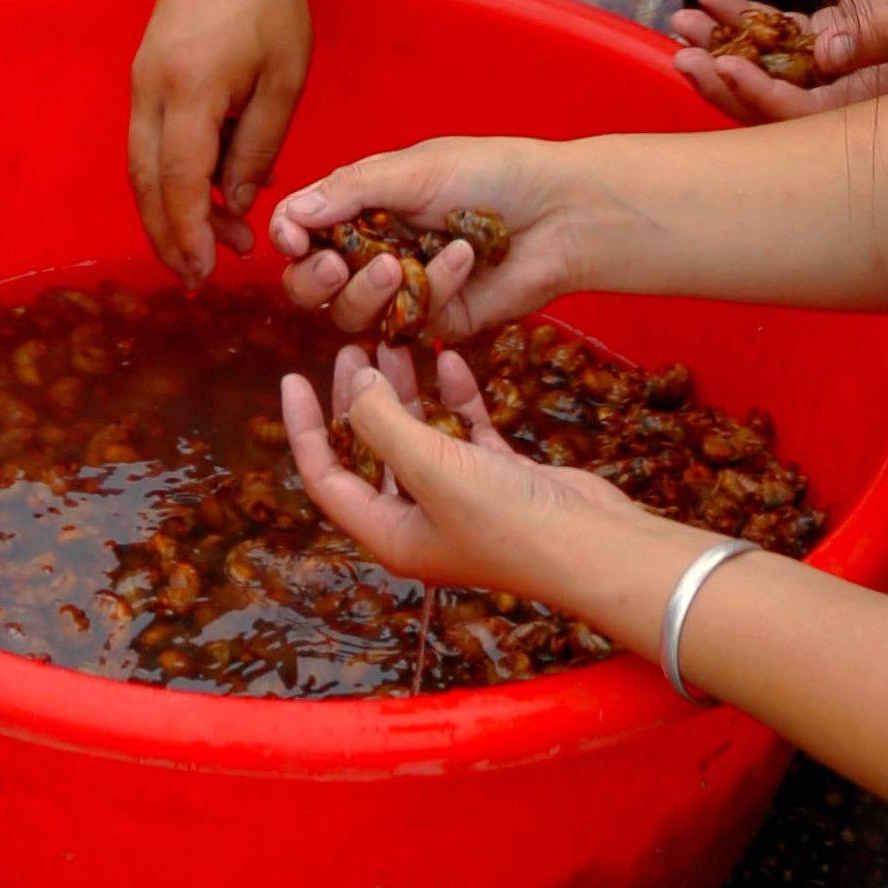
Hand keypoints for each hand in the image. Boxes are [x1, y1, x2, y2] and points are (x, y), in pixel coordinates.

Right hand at [126, 0, 311, 277]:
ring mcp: (141, 79)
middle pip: (144, 183)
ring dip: (167, 208)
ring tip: (209, 239)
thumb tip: (237, 202)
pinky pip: (147, 137)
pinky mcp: (145, 71)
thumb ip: (258, 146)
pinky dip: (167, 174)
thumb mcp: (283, 79)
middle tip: (198, 273)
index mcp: (188, 92)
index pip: (177, 184)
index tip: (205, 271)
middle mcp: (150, 90)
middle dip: (168, 235)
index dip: (188, 235)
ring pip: (140, 163)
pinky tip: (205, 188)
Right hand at [266, 137, 594, 345]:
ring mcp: (403, 290)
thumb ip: (350, 192)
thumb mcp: (414, 170)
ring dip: (370, 290)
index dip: (288, 237)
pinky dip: (432, 289)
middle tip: (339, 266)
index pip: (301, 226)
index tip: (291, 240)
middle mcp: (373, 248)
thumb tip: (291, 214)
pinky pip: (409, 322)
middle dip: (316, 280)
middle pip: (312, 284)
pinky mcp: (436, 321)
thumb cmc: (491, 173)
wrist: (559, 213)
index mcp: (361, 203)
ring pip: (351, 314)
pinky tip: (462, 258)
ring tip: (401, 263)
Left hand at [283, 341, 659, 615]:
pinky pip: (465, 430)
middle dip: (358, 399)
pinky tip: (450, 360)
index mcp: (391, 534)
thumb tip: (355, 384)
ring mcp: (462, 499)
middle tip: (353, 346)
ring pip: (418, 435)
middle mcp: (421, 520)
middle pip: (371, 451)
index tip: (292, 378)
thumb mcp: (430, 467)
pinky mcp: (500, 478)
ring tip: (396, 341)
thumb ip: (382, 422)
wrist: (594, 546)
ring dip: (406, 391)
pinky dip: (455, 397)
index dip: (305, 428)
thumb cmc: (506, 519)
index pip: (327, 477)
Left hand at [667, 0, 887, 120]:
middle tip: (682, 47)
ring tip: (683, 16)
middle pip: (773, 99)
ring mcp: (844, 62)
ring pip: (769, 64)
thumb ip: (880, 37)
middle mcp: (853, 95)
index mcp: (877, 107)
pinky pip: (783, 31)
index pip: (804, 118)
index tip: (721, 65)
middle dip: (723, 74)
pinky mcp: (842, 31)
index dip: (758, 97)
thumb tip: (825, 55)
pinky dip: (748, 15)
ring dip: (725, 42)